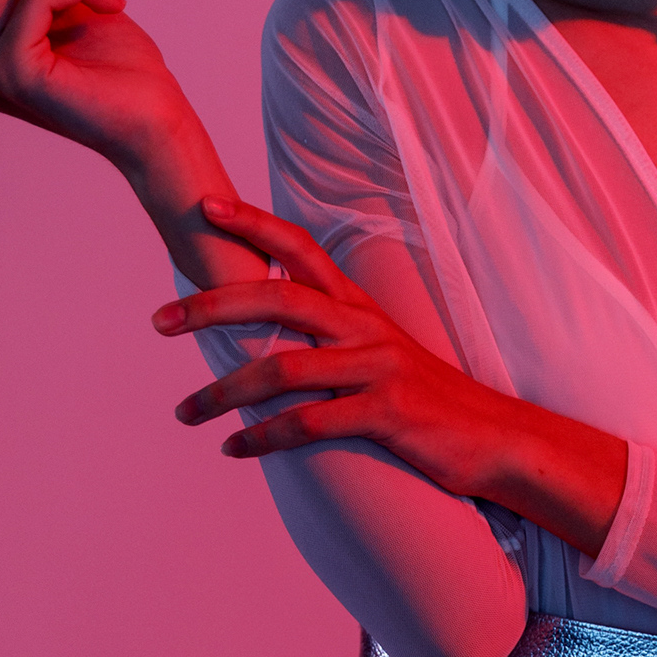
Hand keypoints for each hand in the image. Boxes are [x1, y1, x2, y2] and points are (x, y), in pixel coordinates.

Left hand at [154, 195, 513, 491]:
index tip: (206, 207)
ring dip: (224, 391)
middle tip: (160, 321)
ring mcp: (378, 369)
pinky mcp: (387, 415)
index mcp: (359, 307)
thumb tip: (268, 339)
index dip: (254, 223)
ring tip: (185, 412)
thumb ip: (330, 338)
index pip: (301, 249)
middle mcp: (365, 327)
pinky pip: (311, 424)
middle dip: (212, 307)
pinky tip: (234, 449)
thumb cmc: (428, 400)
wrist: (496, 438)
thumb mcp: (381, 353)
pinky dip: (264, 437)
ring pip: (284, 369)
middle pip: (277, 300)